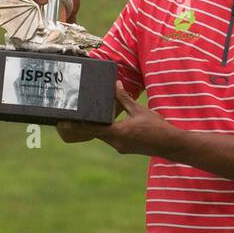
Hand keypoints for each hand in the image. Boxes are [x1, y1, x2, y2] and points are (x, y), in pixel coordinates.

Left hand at [56, 83, 174, 154]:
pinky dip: (106, 132)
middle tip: (68, 120)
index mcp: (118, 132)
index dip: (76, 126)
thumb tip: (116, 84)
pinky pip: (111, 139)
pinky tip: (105, 125)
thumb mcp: (139, 110)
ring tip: (85, 120)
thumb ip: (125, 98)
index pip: (92, 129)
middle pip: (94, 133)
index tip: (63, 124)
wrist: (169, 144)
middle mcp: (116, 142)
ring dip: (95, 129)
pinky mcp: (125, 148)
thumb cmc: (156, 126)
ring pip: (102, 136)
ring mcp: (120, 147)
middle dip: (83, 127)